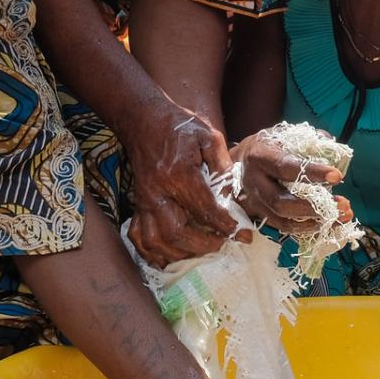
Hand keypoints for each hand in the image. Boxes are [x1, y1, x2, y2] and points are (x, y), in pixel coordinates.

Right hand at [122, 97, 240, 267]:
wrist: (144, 120)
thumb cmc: (178, 127)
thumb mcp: (208, 136)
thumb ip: (222, 165)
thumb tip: (234, 193)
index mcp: (178, 174)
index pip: (203, 208)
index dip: (224, 225)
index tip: (242, 234)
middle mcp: (157, 192)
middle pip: (176, 232)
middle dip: (203, 245)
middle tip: (222, 245)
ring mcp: (144, 201)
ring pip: (155, 241)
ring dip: (179, 253)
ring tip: (200, 252)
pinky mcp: (137, 205)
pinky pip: (138, 237)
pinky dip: (152, 253)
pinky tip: (170, 258)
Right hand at [231, 133, 344, 234]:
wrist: (243, 159)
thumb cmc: (271, 145)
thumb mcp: (286, 134)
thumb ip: (311, 141)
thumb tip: (335, 153)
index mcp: (259, 156)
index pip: (285, 167)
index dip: (312, 172)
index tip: (337, 176)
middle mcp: (253, 182)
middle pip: (280, 202)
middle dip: (313, 207)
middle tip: (341, 204)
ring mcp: (254, 202)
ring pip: (282, 220)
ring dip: (315, 222)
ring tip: (342, 216)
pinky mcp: (261, 215)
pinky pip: (284, 228)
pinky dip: (308, 229)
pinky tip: (329, 224)